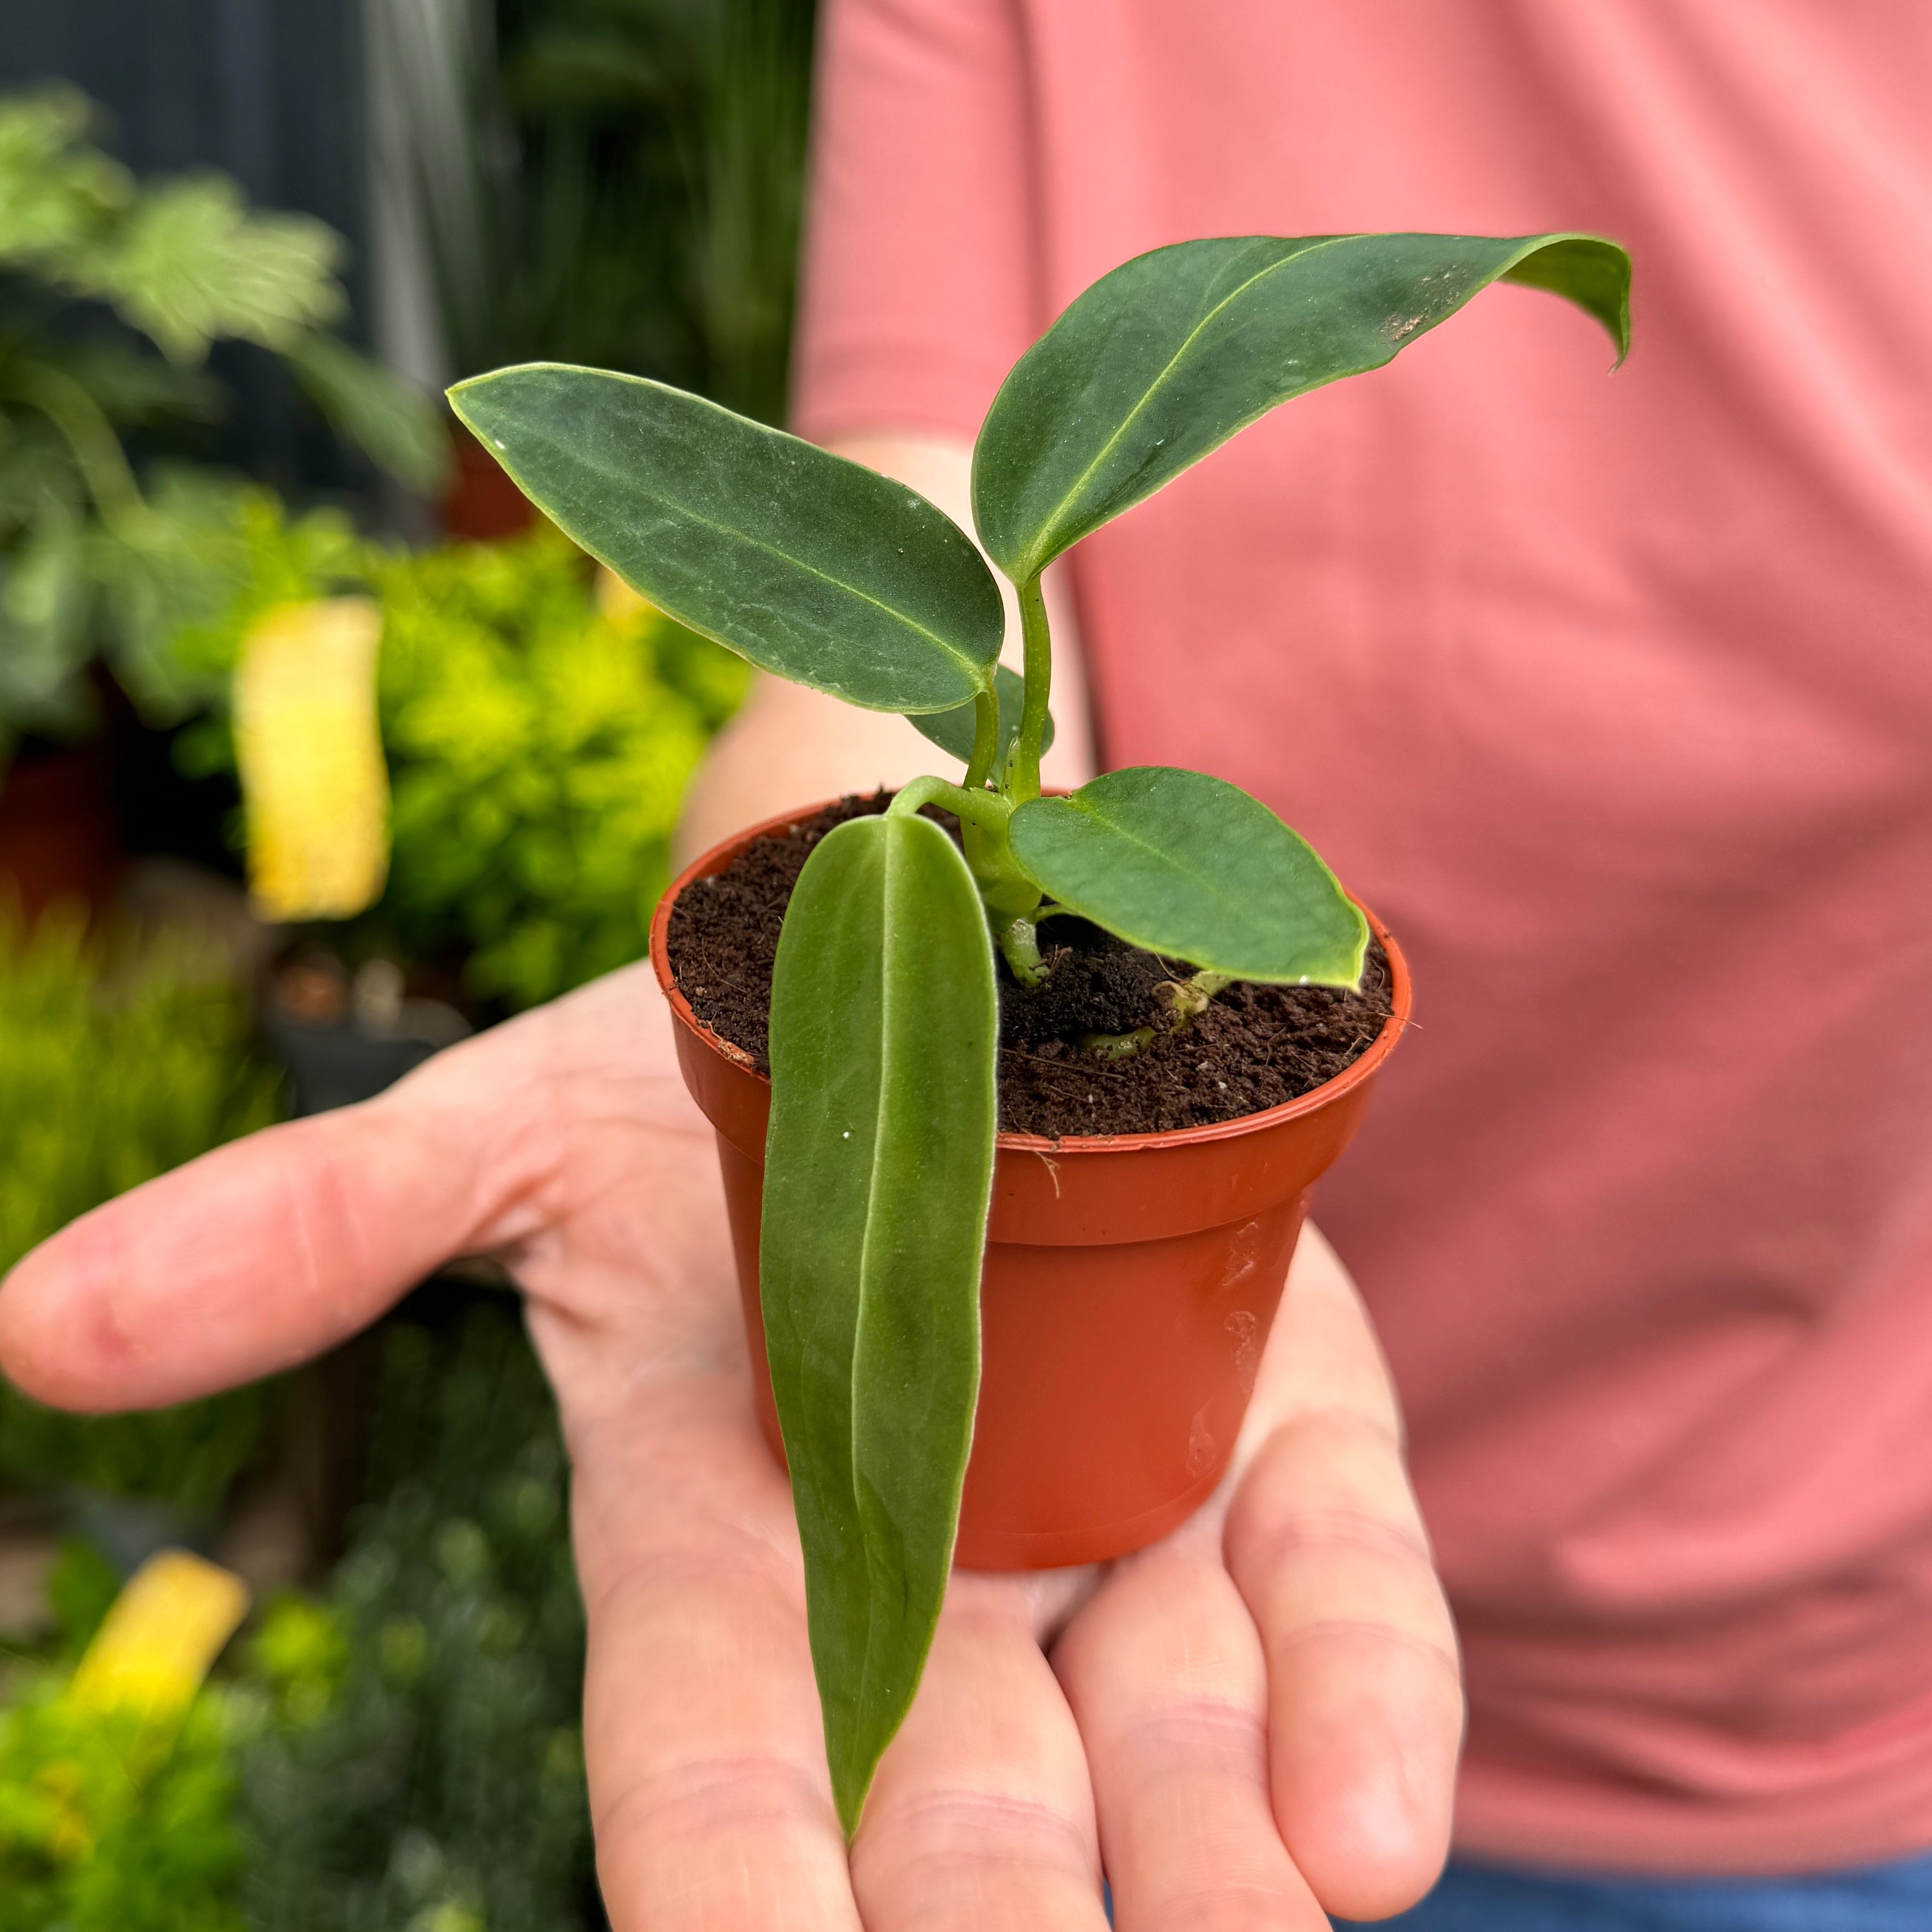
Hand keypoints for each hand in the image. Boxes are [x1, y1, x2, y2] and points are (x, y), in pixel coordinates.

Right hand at [0, 963, 1460, 1927]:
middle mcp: (941, 1552)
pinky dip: (1364, 1702)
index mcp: (739, 1517)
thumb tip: (39, 1322)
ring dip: (1211, 1865)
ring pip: (1176, 1735)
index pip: (713, 1736)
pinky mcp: (1283, 1427)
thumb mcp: (508, 1130)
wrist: (929, 974)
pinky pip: (1335, 1586)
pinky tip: (1373, 1839)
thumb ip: (322, 1230)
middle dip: (989, 1909)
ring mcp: (1128, 1499)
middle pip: (964, 1787)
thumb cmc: (703, 1073)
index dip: (726, 1864)